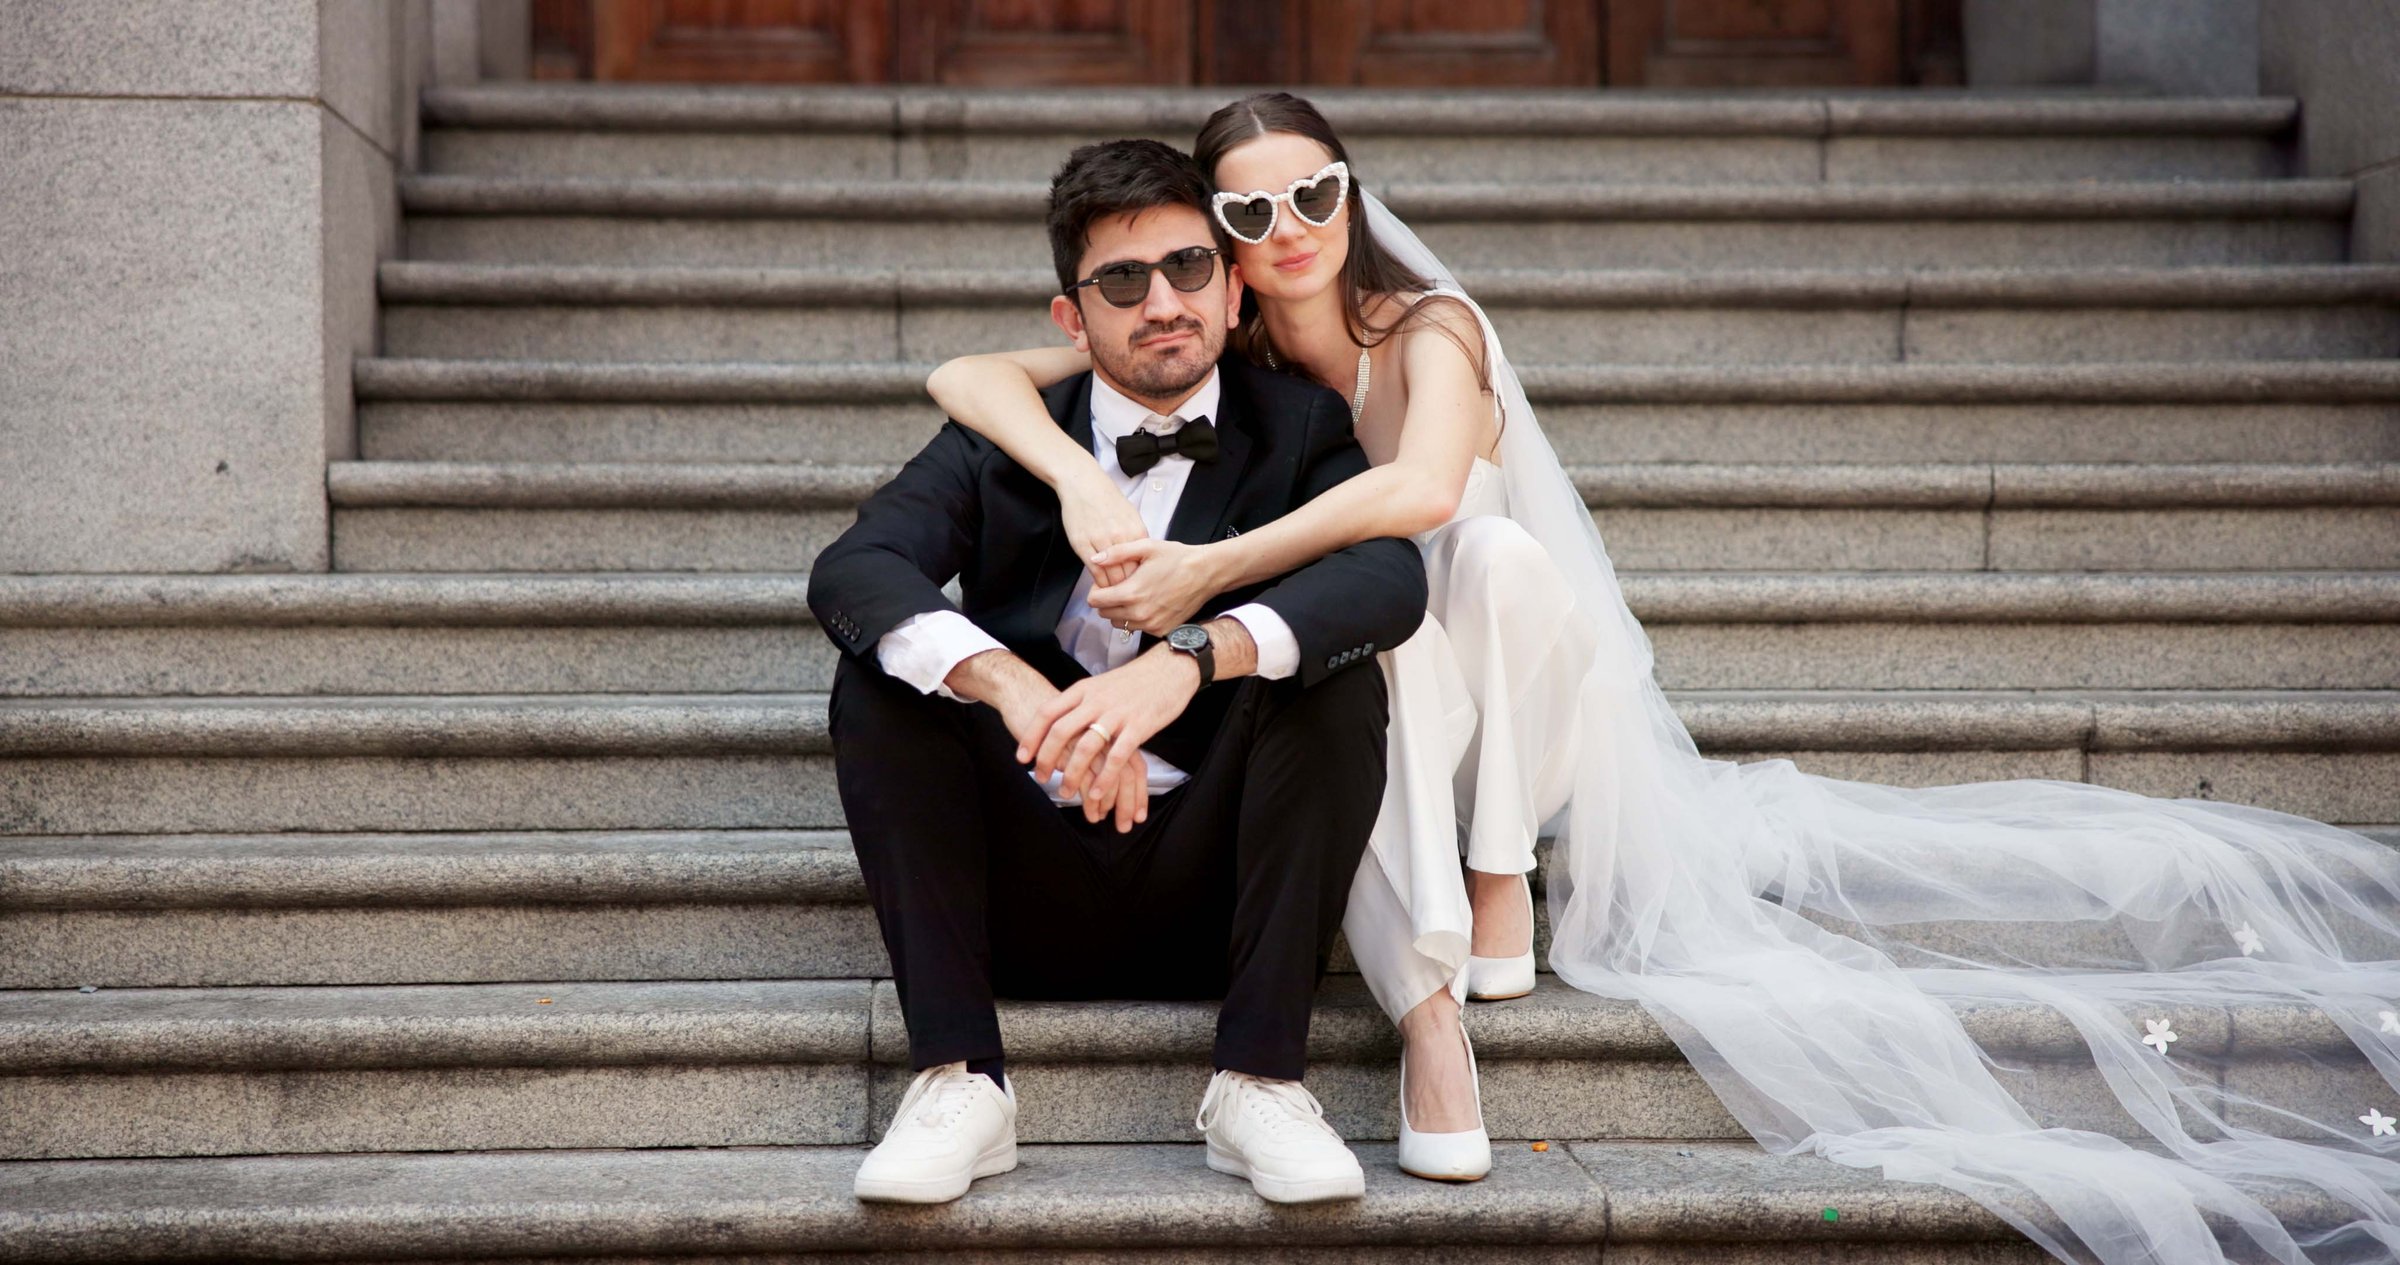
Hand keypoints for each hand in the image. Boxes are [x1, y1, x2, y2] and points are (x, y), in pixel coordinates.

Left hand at [1020, 647, 1202, 806]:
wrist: (1170, 668)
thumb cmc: (1135, 681)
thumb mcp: (1100, 685)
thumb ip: (1081, 704)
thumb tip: (1059, 724)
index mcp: (1083, 689)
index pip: (1048, 712)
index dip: (1032, 736)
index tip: (1021, 757)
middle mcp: (1096, 700)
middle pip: (1061, 731)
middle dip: (1046, 758)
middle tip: (1040, 778)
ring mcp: (1118, 714)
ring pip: (1086, 747)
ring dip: (1073, 773)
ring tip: (1066, 791)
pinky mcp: (1139, 727)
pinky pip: (1117, 757)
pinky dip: (1104, 778)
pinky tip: (1097, 794)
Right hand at [1060, 474, 1149, 589]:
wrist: (1084, 484)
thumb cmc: (1108, 500)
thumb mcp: (1131, 517)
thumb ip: (1137, 540)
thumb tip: (1144, 562)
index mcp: (1136, 533)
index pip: (1143, 567)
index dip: (1142, 582)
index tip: (1139, 590)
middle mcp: (1121, 538)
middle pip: (1129, 575)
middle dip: (1129, 591)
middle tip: (1127, 600)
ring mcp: (1100, 541)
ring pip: (1111, 577)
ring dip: (1113, 590)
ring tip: (1114, 597)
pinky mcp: (1082, 544)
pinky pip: (1094, 571)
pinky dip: (1098, 582)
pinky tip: (1100, 586)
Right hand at [1075, 745, 1150, 832]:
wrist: (1046, 725)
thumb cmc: (1072, 743)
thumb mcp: (1094, 753)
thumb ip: (1109, 772)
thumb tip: (1119, 803)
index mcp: (1119, 741)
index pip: (1138, 769)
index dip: (1141, 795)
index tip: (1139, 817)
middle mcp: (1110, 741)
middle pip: (1126, 777)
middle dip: (1126, 806)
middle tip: (1123, 827)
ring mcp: (1093, 746)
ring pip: (1107, 781)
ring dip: (1105, 806)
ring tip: (1098, 818)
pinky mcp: (1074, 751)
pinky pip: (1086, 782)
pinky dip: (1089, 802)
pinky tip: (1089, 812)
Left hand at [1087, 539, 1217, 635]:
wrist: (1206, 573)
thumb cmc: (1178, 558)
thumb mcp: (1146, 547)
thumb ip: (1117, 553)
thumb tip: (1095, 559)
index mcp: (1131, 593)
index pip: (1095, 602)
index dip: (1095, 590)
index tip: (1105, 584)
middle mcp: (1139, 614)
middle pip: (1104, 614)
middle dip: (1106, 601)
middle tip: (1119, 588)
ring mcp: (1151, 625)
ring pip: (1120, 624)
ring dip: (1120, 612)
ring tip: (1134, 596)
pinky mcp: (1162, 630)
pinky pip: (1138, 629)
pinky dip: (1137, 619)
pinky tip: (1148, 603)